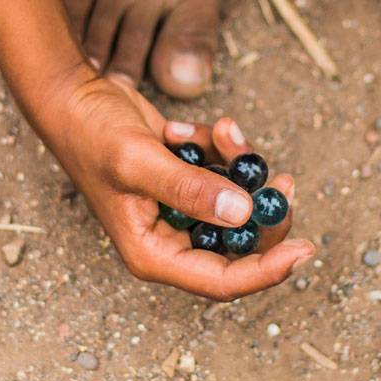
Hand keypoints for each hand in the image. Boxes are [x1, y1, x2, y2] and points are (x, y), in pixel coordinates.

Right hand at [45, 74, 314, 299]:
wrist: (75, 99)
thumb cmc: (91, 134)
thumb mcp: (138, 162)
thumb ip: (189, 189)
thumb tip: (242, 213)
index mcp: (155, 254)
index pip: (222, 281)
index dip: (267, 271)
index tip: (305, 248)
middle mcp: (174, 240)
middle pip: (242, 245)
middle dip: (265, 210)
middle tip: (283, 179)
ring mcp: (185, 212)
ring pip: (241, 205)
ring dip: (243, 166)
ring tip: (225, 130)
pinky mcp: (192, 183)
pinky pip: (228, 175)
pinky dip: (224, 149)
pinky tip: (194, 128)